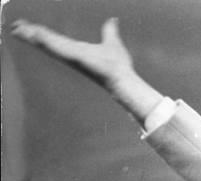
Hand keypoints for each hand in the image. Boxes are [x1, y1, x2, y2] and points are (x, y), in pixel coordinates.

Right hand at [12, 18, 162, 120]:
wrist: (123, 78)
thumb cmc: (119, 65)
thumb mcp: (112, 41)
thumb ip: (109, 30)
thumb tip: (112, 20)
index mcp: (77, 49)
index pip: (55, 39)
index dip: (41, 33)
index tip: (28, 26)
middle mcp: (71, 53)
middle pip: (46, 41)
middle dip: (30, 34)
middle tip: (14, 27)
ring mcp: (71, 56)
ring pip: (47, 44)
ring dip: (32, 36)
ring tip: (17, 29)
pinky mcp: (74, 57)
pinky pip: (56, 47)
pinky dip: (45, 40)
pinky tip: (33, 34)